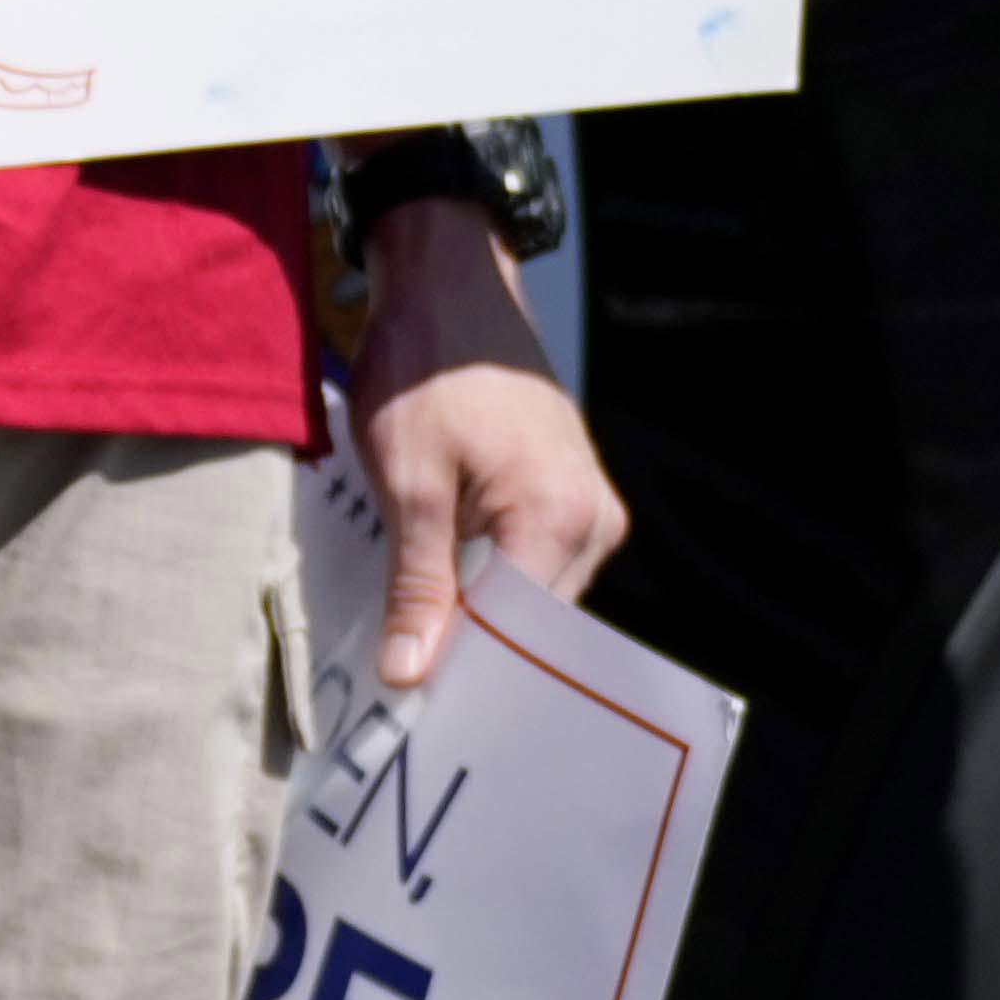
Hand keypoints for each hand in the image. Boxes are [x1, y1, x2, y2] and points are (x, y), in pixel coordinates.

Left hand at [342, 201, 628, 692]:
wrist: (451, 286)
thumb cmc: (424, 371)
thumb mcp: (404, 481)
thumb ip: (418, 584)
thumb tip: (413, 676)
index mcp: (558, 523)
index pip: (523, 639)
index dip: (467, 677)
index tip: (414, 713)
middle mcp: (594, 523)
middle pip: (537, 627)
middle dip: (475, 659)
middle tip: (406, 696)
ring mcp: (590, 507)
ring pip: (536, 599)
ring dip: (481, 623)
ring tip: (417, 655)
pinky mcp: (570, 494)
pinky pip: (534, 564)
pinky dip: (490, 587)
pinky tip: (442, 601)